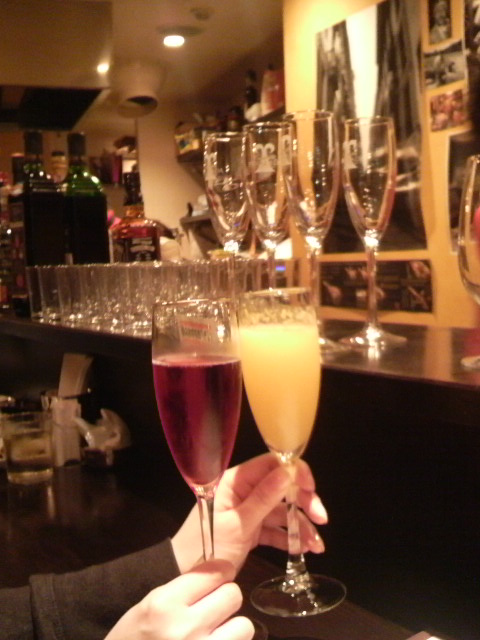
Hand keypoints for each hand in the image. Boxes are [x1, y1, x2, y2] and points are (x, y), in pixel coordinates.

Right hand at [104, 559, 253, 639]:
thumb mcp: (149, 607)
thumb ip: (182, 590)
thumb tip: (220, 572)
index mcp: (165, 605)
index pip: (216, 572)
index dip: (220, 573)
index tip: (217, 579)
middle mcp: (185, 629)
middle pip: (233, 595)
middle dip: (225, 599)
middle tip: (214, 608)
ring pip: (244, 626)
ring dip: (233, 628)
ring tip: (216, 633)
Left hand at [172, 453, 327, 573]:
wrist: (185, 574)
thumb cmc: (207, 546)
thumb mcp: (238, 524)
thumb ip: (264, 498)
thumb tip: (289, 471)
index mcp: (237, 480)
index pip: (272, 464)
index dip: (295, 472)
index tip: (311, 489)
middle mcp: (245, 490)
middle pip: (283, 487)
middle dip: (304, 502)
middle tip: (321, 519)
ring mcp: (249, 510)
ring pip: (283, 510)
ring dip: (302, 525)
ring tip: (316, 545)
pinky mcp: (252, 529)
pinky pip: (276, 528)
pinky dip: (291, 537)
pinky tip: (305, 549)